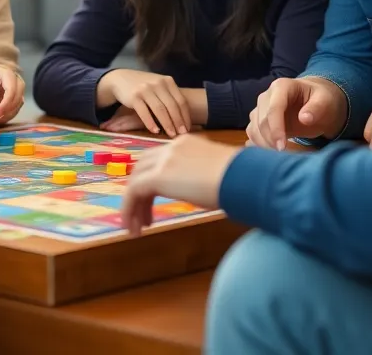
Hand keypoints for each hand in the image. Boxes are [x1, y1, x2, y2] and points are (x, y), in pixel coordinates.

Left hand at [0, 58, 24, 123]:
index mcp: (4, 72)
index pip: (11, 88)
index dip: (5, 104)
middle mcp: (14, 77)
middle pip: (18, 94)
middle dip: (9, 108)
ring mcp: (16, 84)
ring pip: (20, 99)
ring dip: (10, 111)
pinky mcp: (15, 92)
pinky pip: (17, 103)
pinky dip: (10, 111)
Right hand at [97, 69, 190, 136]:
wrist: (121, 79)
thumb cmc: (144, 86)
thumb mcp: (159, 85)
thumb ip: (170, 96)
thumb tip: (184, 119)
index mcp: (168, 81)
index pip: (181, 100)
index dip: (186, 116)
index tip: (188, 128)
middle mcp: (158, 83)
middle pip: (172, 106)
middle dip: (178, 122)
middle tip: (182, 134)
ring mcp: (145, 89)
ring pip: (160, 110)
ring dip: (167, 124)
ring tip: (171, 135)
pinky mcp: (134, 96)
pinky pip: (145, 113)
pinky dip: (151, 123)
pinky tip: (155, 131)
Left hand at [120, 135, 239, 234]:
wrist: (242, 177)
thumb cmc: (241, 178)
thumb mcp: (218, 173)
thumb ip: (204, 176)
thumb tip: (207, 191)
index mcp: (187, 143)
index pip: (160, 158)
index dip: (153, 180)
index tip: (156, 201)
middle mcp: (172, 147)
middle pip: (143, 167)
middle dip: (140, 192)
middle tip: (145, 216)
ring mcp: (164, 160)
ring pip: (135, 180)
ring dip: (133, 204)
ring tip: (137, 228)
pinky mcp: (157, 176)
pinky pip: (133, 192)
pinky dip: (129, 209)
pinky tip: (133, 227)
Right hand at [246, 77, 345, 149]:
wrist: (316, 101)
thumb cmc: (322, 100)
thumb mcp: (326, 101)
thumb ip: (317, 107)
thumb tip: (304, 118)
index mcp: (282, 86)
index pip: (274, 108)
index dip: (276, 128)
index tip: (281, 147)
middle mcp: (266, 96)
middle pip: (262, 121)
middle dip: (271, 140)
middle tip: (287, 157)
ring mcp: (260, 108)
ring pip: (254, 130)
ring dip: (265, 145)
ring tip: (284, 156)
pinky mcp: (258, 121)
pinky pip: (253, 135)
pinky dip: (261, 146)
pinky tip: (275, 153)